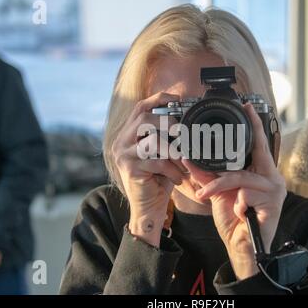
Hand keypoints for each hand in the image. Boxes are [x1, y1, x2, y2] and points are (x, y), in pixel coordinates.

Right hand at [112, 92, 186, 246]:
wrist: (149, 208)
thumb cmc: (159, 180)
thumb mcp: (164, 154)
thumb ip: (168, 136)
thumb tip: (186, 118)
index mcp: (128, 134)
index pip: (140, 107)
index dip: (159, 99)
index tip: (178, 100)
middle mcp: (121, 141)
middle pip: (144, 118)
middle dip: (168, 123)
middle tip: (183, 136)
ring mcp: (123, 154)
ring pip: (152, 140)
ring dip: (173, 151)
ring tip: (182, 164)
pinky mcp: (129, 169)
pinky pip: (156, 161)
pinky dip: (172, 169)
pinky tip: (177, 178)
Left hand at [182, 104, 285, 279]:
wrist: (241, 246)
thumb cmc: (233, 219)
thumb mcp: (218, 192)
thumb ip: (207, 175)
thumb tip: (188, 159)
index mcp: (260, 172)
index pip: (258, 144)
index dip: (254, 124)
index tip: (248, 105)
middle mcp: (271, 178)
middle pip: (245, 161)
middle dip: (221, 173)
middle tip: (206, 183)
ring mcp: (275, 190)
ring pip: (241, 177)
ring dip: (220, 188)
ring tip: (208, 197)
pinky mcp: (275, 204)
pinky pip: (246, 194)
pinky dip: (237, 204)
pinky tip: (239, 214)